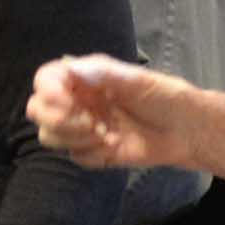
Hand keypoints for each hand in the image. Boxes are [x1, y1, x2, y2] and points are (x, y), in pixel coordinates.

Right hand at [30, 52, 189, 168]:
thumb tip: (70, 67)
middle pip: (38, 110)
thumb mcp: (137, 80)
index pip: (45, 80)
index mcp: (85, 78)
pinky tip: (113, 147)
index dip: (49, 92)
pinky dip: (91, 154)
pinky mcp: (93, 151)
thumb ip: (103, 73)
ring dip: (74, 138)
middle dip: (57, 119)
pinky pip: (74, 157)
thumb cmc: (165, 97)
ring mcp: (83, 127)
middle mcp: (78, 101)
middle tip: (89, 124)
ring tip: (106, 135)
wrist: (186, 131)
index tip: (69, 103)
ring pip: (49, 136)